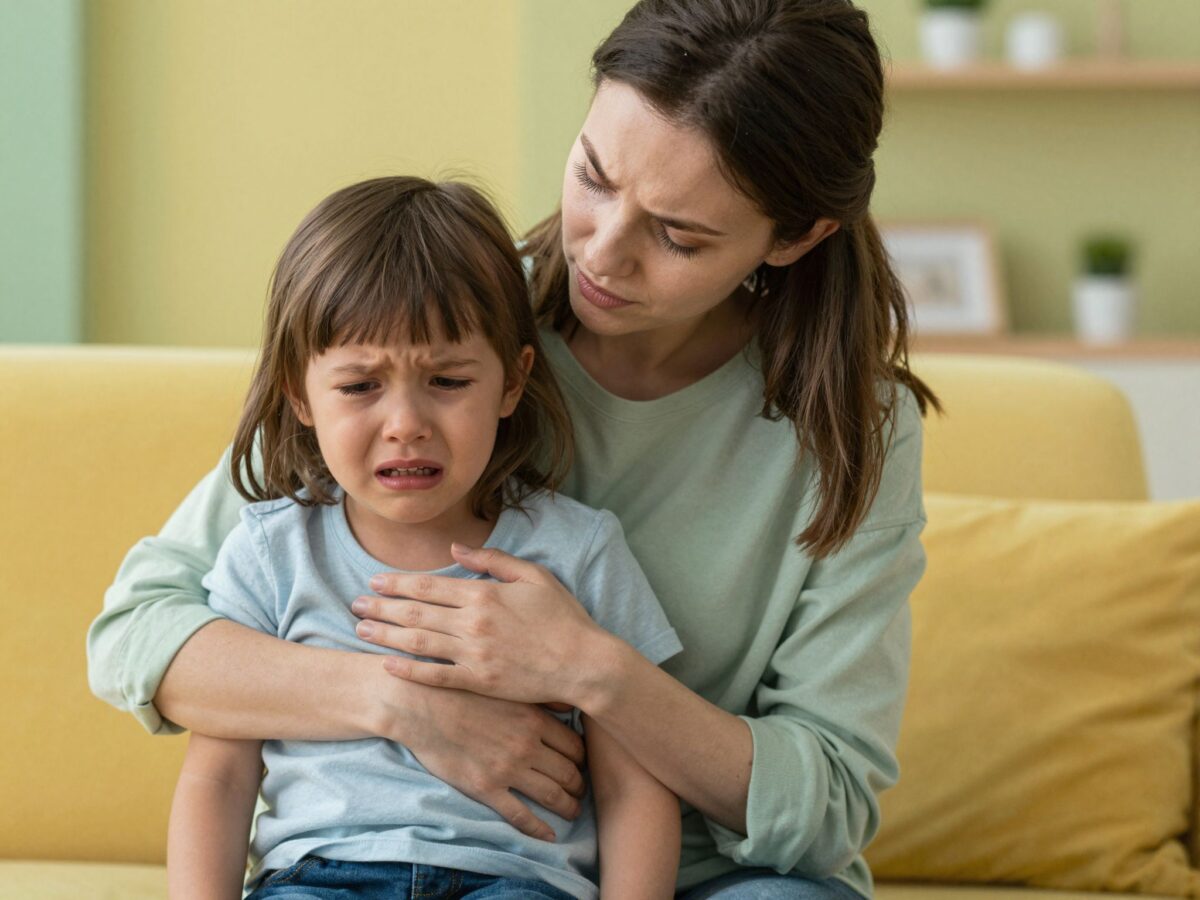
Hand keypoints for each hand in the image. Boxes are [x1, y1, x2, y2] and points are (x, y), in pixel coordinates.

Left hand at [353, 544, 607, 706]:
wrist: (583, 663)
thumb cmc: (563, 617)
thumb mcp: (534, 576)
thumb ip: (493, 560)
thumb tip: (457, 547)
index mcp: (484, 594)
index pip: (429, 585)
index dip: (397, 582)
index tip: (375, 580)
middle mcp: (472, 622)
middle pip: (415, 611)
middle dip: (381, 606)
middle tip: (355, 603)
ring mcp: (474, 654)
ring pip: (418, 642)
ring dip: (386, 634)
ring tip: (361, 628)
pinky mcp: (479, 682)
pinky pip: (435, 676)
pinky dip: (408, 670)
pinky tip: (387, 665)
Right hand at [380, 675, 586, 841]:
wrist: (421, 705)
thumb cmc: (462, 691)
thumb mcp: (504, 686)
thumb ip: (538, 697)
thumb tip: (569, 703)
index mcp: (533, 719)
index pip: (574, 746)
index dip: (583, 759)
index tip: (582, 765)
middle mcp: (526, 745)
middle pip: (569, 772)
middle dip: (579, 785)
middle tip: (581, 791)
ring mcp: (507, 768)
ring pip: (552, 795)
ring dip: (568, 807)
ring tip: (572, 812)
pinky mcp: (486, 788)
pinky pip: (521, 816)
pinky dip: (539, 829)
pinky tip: (549, 836)